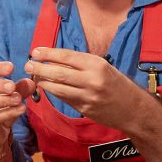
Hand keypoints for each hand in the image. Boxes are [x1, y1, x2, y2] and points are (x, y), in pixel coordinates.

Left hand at [24, 47, 143, 130]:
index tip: (35, 52)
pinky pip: (64, 99)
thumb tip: (53, 60)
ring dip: (43, 82)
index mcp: (97, 64)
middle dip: (40, 68)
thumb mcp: (102, 67)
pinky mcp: (85, 109)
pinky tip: (47, 88)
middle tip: (27, 65)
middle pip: (59, 72)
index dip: (48, 53)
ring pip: (58, 88)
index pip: (67, 56)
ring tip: (34, 77)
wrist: (133, 108)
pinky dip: (53, 92)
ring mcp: (88, 96)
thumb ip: (80, 64)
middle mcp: (92, 79)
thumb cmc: (116, 83)